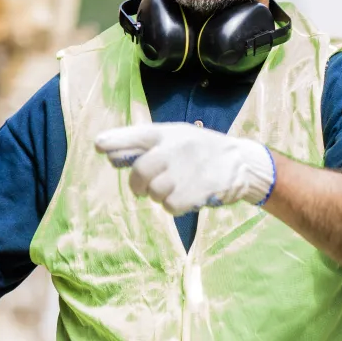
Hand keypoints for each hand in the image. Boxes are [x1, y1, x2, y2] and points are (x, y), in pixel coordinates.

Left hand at [95, 123, 275, 215]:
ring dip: (159, 195)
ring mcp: (186, 170)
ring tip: (174, 189)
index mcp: (168, 134)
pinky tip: (185, 197)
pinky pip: (170, 206)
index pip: (137, 135)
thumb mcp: (178, 138)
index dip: (116, 141)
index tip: (99, 146)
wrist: (242, 163)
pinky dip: (173, 206)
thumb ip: (146, 146)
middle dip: (137, 185)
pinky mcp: (196, 190)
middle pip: (140, 171)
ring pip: (154, 191)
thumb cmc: (202, 150)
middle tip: (141, 190)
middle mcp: (175, 149)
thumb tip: (109, 156)